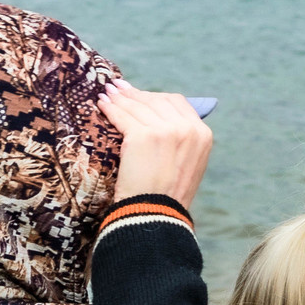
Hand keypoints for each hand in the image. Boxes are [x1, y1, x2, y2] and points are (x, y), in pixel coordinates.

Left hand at [98, 83, 212, 209]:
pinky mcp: (142, 135)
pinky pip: (122, 115)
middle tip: (118, 88)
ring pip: (137, 106)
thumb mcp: (187, 166)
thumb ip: (181, 142)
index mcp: (202, 135)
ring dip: (120, 98)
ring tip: (107, 93)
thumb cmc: (166, 196)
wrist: (155, 215)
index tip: (140, 95)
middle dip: (135, 94)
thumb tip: (160, 123)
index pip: (177, 103)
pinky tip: (102, 104)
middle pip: (157, 100)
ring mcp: (165, 130)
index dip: (155, 97)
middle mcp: (187, 129)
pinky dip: (110, 108)